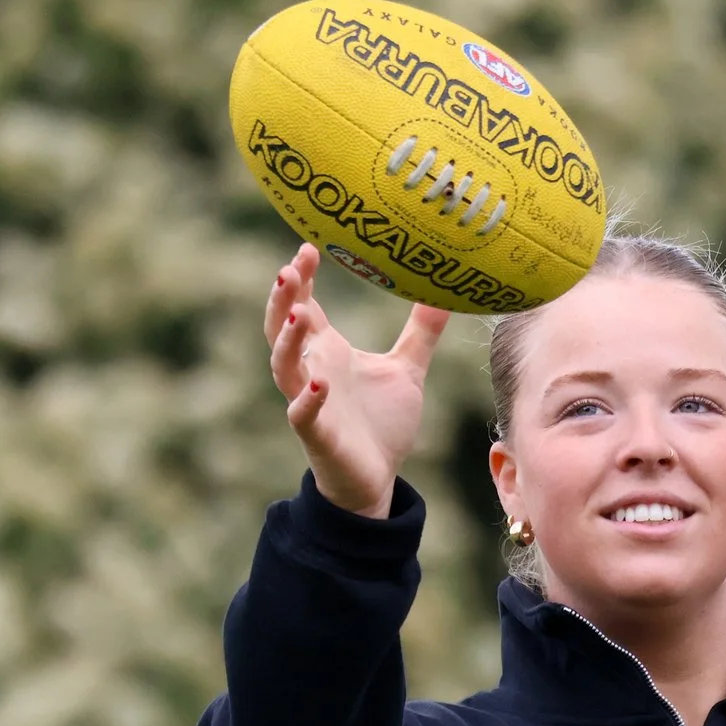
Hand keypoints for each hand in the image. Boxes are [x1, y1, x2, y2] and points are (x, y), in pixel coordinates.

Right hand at [265, 243, 452, 518]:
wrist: (378, 479)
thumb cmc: (382, 422)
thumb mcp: (406, 368)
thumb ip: (421, 330)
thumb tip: (443, 292)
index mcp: (328, 350)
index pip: (304, 304)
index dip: (301, 277)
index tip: (309, 246)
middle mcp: (311, 370)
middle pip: (282, 328)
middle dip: (283, 299)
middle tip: (290, 268)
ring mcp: (309, 401)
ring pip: (283, 367)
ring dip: (288, 342)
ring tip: (300, 315)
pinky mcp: (317, 434)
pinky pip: (303, 414)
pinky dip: (307, 398)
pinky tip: (318, 382)